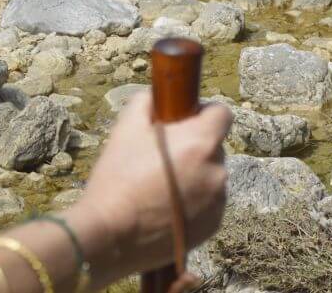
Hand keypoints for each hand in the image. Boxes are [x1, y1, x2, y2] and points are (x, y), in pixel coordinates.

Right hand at [67, 93, 230, 284]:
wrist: (108, 237)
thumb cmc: (117, 178)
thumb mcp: (126, 129)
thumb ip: (148, 102)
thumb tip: (159, 95)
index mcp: (202, 141)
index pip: (222, 113)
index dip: (203, 114)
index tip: (185, 122)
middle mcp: (218, 169)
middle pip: (214, 147)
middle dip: (195, 148)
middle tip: (163, 161)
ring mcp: (218, 199)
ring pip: (212, 176)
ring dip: (196, 176)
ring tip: (161, 189)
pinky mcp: (214, 224)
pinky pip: (210, 203)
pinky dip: (196, 203)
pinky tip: (167, 210)